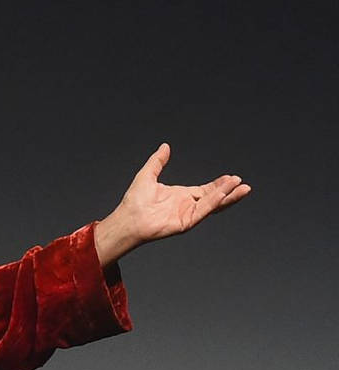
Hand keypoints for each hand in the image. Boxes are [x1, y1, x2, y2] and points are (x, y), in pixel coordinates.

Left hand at [94, 144, 250, 266]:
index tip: (231, 178)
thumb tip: (165, 146)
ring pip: (212, 204)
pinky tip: (224, 193)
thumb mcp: (147, 175)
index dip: (219, 184)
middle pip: (214, 198)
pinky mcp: (186, 222)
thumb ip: (158, 161)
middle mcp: (186, 206)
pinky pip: (203, 210)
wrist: (127, 219)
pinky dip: (214, 202)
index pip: (206, 190)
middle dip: (229, 191)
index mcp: (181, 196)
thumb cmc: (133, 202)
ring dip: (227, 196)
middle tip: (242, 183)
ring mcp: (187, 215)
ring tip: (242, 188)